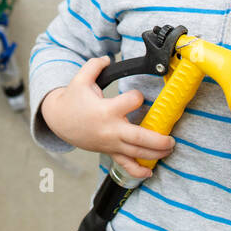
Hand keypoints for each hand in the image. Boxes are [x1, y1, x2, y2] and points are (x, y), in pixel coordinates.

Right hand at [41, 57, 174, 178]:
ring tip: (169, 149)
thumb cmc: (72, 100)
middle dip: (159, 140)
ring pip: (136, 153)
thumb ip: (95, 65)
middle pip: (140, 138)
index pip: (132, 102)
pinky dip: (137, 171)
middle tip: (171, 139)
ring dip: (155, 153)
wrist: (58, 120)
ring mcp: (110, 143)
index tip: (137, 95)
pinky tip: (149, 172)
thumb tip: (108, 58)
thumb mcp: (80, 78)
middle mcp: (111, 130)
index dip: (137, 96)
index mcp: (106, 110)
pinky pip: (124, 165)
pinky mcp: (108, 151)